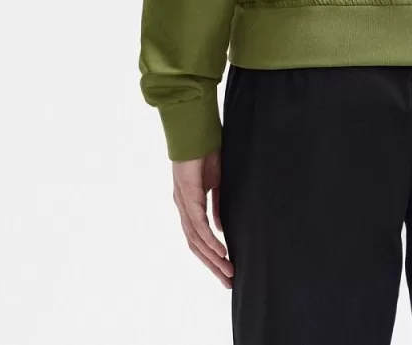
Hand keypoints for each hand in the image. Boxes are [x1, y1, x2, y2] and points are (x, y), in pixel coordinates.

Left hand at [172, 150, 233, 287]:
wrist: (196, 128)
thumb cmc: (207, 152)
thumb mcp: (216, 184)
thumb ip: (217, 206)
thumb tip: (221, 229)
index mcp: (189, 205)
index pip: (198, 238)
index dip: (211, 256)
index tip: (226, 271)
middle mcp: (183, 207)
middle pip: (195, 245)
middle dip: (212, 265)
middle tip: (228, 282)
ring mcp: (183, 201)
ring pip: (196, 239)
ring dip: (213, 257)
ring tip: (228, 271)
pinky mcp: (187, 193)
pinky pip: (198, 223)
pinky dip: (209, 239)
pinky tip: (220, 250)